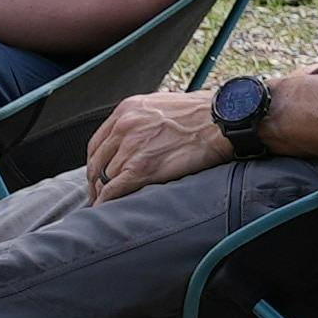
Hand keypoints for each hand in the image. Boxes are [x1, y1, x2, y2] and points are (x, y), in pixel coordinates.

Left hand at [72, 85, 233, 199]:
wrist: (221, 120)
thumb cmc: (202, 114)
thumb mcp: (162, 107)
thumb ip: (143, 121)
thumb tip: (138, 138)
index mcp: (127, 110)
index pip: (98, 143)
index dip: (96, 163)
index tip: (99, 175)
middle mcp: (124, 127)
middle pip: (97, 162)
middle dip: (95, 182)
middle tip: (99, 196)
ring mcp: (131, 148)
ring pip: (103, 179)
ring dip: (102, 196)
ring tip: (106, 207)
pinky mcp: (142, 168)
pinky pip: (113, 191)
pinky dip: (106, 203)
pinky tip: (107, 210)